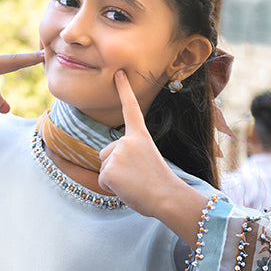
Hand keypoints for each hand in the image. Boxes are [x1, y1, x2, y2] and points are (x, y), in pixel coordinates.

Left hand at [97, 70, 182, 215]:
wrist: (167, 197)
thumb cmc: (161, 184)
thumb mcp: (147, 161)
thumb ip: (130, 154)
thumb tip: (112, 163)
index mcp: (140, 136)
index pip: (131, 109)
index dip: (124, 90)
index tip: (119, 73)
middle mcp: (126, 140)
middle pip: (106, 152)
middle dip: (116, 167)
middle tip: (137, 177)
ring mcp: (117, 154)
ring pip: (104, 167)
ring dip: (114, 179)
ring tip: (134, 183)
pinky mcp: (109, 170)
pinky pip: (102, 180)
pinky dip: (112, 189)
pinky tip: (128, 189)